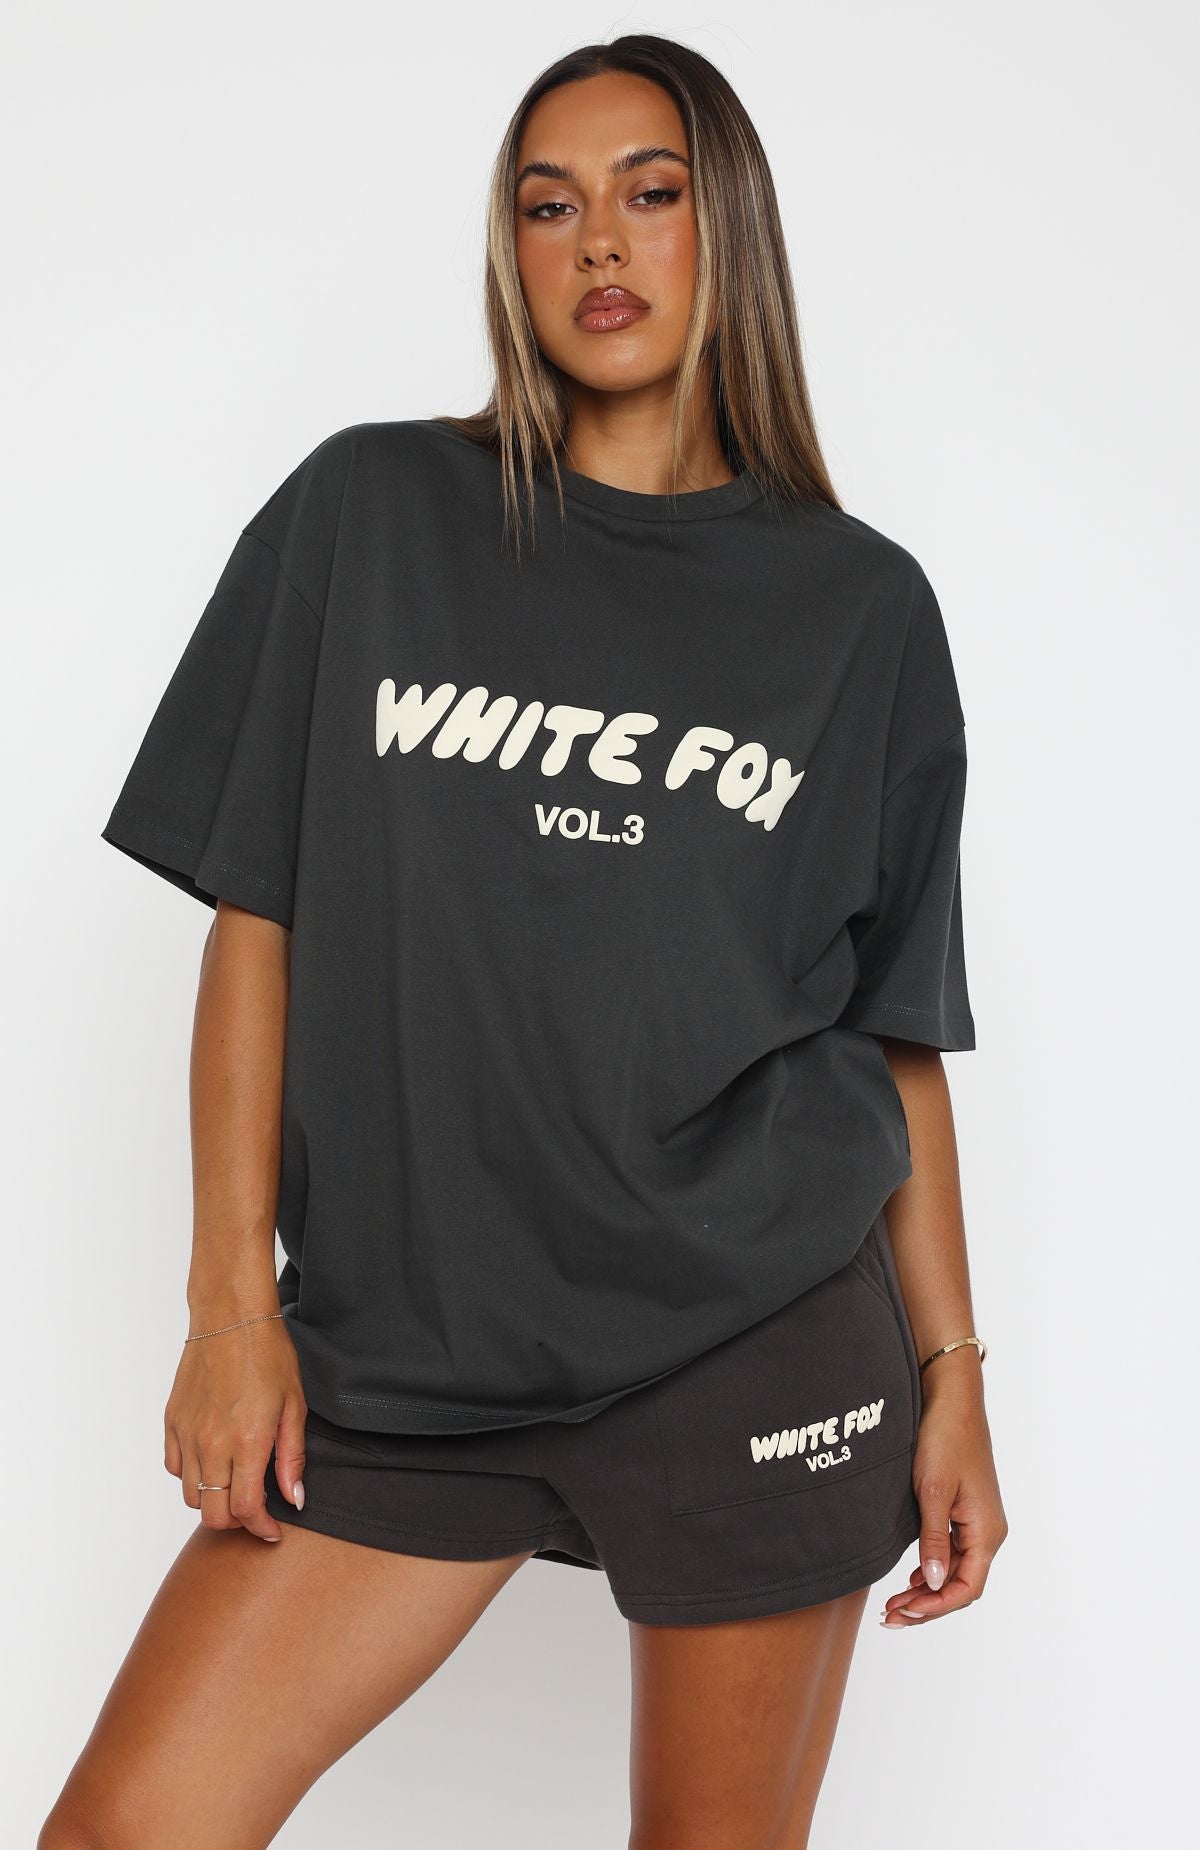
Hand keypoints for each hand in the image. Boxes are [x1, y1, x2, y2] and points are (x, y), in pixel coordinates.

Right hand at [163, 1315, 308, 1541]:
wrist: (231, 1318)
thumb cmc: (268, 1356)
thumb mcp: (295, 1407)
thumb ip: (293, 1458)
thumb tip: (295, 1499)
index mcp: (247, 1441)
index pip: (245, 1510)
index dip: (260, 1529)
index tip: (272, 1530)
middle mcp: (212, 1444)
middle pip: (213, 1513)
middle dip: (237, 1522)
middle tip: (256, 1510)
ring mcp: (187, 1434)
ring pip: (190, 1495)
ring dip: (213, 1500)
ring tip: (236, 1483)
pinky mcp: (172, 1422)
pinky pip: (175, 1467)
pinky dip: (191, 1475)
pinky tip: (213, 1461)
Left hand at [880, 1357, 1007, 1627]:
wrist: (951, 1398)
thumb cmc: (945, 1438)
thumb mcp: (933, 1491)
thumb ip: (933, 1540)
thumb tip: (931, 1584)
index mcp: (987, 1531)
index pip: (966, 1588)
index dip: (935, 1608)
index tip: (903, 1612)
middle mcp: (987, 1531)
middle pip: (960, 1585)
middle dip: (926, 1605)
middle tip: (890, 1617)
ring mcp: (977, 1521)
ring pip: (954, 1570)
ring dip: (926, 1590)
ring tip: (894, 1604)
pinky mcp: (964, 1510)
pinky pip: (952, 1552)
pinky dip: (930, 1569)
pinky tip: (910, 1577)